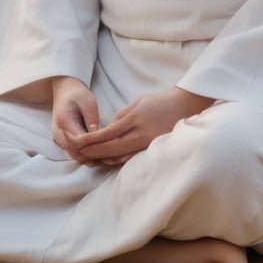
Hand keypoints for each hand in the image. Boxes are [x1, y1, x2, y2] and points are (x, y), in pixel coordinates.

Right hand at [51, 76, 99, 163]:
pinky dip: (85, 155)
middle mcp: (58, 132)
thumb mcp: (88, 102)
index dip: (92, 146)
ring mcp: (58, 138)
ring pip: (74, 155)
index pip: (77, 141)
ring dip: (89, 158)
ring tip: (106, 158)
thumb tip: (98, 136)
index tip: (107, 147)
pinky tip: (99, 155)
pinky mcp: (63, 141)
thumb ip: (92, 119)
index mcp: (63, 120)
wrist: (65, 91)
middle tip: (110, 157)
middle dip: (92, 156)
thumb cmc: (77, 94)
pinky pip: (73, 152)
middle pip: (75, 152)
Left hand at [70, 87, 213, 166]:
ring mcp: (147, 144)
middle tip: (79, 153)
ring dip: (103, 158)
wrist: (183, 107)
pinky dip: (117, 160)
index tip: (80, 141)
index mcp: (136, 118)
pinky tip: (107, 159)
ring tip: (89, 158)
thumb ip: (121, 116)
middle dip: (94, 151)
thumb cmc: (159, 102)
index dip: (92, 139)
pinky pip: (130, 158)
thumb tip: (107, 130)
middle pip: (112, 148)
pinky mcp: (151, 149)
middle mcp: (141, 133)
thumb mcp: (138, 102)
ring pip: (120, 157)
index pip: (109, 132)